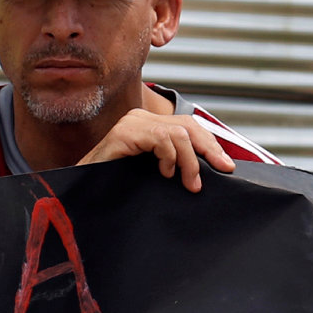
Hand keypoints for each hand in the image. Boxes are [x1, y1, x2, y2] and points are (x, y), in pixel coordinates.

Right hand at [81, 106, 236, 192]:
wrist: (85, 192)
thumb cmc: (117, 185)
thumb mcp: (153, 173)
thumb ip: (174, 165)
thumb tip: (208, 170)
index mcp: (149, 126)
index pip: (189, 126)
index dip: (211, 144)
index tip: (226, 166)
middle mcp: (140, 119)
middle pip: (188, 125)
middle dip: (209, 148)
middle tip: (221, 170)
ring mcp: (132, 123)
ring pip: (178, 132)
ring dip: (190, 160)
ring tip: (188, 182)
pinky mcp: (124, 133)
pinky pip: (160, 138)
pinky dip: (170, 157)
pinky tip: (165, 173)